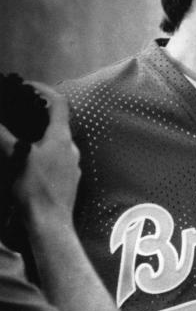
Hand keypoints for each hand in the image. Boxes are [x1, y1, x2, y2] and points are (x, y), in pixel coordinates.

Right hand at [0, 82, 79, 226]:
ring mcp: (72, 165)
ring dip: (40, 136)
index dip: (44, 91)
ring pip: (57, 142)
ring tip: (20, 137)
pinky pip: (57, 159)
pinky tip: (28, 162)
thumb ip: (3, 136)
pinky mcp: (69, 180)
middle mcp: (71, 148)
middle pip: (58, 122)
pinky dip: (43, 153)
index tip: (27, 87)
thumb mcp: (14, 158)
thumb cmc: (34, 189)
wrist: (51, 224)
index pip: (59, 104)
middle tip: (19, 112)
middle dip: (39, 115)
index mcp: (61, 138)